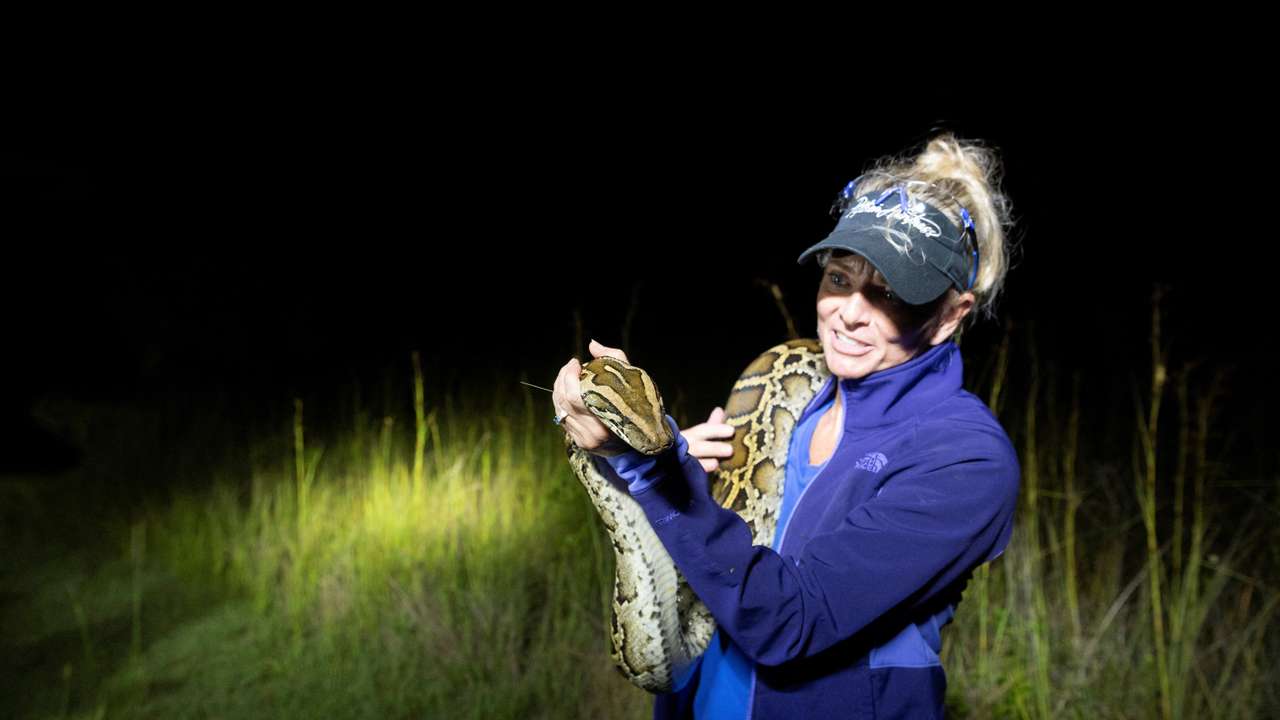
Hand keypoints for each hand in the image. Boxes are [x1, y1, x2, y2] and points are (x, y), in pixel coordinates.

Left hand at [552, 340, 632, 456]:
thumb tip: (591, 344)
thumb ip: (611, 357)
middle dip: (562, 378)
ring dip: (559, 388)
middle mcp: (593, 433)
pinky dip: (561, 402)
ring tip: (568, 375)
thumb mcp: (630, 377)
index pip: (574, 396)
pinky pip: (561, 417)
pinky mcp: (579, 442)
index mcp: (606, 420)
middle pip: (564, 400)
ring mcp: (584, 439)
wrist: (639, 437)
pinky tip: (567, 391)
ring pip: (559, 409)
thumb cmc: (635, 403)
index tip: (575, 362)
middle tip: (571, 366)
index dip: (569, 375)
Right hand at [681, 406, 734, 472]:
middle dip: (713, 448)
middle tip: (730, 450)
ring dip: (703, 463)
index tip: (731, 431)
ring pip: (691, 462)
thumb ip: (710, 426)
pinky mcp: (675, 476)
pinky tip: (700, 477)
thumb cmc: (683, 448)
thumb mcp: (696, 435)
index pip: (703, 430)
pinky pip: (684, 476)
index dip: (717, 430)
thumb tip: (719, 409)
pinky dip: (692, 475)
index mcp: (687, 435)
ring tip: (715, 464)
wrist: (659, 467)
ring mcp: (677, 462)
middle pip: (698, 446)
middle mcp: (680, 447)